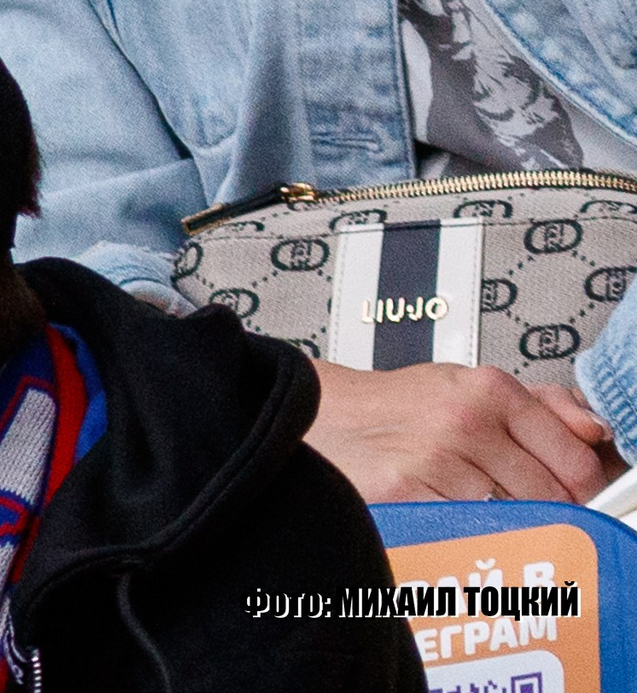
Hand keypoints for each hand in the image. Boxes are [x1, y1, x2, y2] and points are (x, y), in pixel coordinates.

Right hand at [309, 361, 619, 502]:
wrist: (322, 414)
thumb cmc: (397, 406)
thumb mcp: (468, 385)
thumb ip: (541, 403)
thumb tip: (595, 428)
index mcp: (489, 390)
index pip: (576, 462)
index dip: (583, 489)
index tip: (575, 496)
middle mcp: (467, 421)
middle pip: (552, 498)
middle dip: (544, 511)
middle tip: (516, 504)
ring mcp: (438, 460)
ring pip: (514, 520)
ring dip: (501, 523)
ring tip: (471, 503)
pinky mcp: (410, 494)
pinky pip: (470, 531)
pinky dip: (465, 532)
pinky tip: (446, 511)